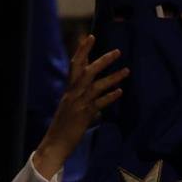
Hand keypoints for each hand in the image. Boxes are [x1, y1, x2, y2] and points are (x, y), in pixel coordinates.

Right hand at [32, 35, 126, 179]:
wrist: (54, 144)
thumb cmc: (62, 128)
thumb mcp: (70, 108)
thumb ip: (81, 99)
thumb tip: (95, 96)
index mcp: (69, 91)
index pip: (75, 65)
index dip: (82, 50)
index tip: (90, 36)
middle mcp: (73, 94)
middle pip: (87, 71)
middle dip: (102, 60)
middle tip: (117, 52)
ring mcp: (79, 104)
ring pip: (97, 85)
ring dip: (113, 77)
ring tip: (127, 71)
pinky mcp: (84, 115)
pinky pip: (99, 103)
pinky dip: (110, 97)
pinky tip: (120, 92)